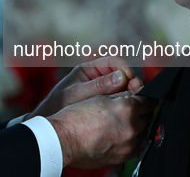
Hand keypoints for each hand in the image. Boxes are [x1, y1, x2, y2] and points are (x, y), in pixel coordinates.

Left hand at [28, 56, 142, 119]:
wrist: (52, 126)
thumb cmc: (59, 106)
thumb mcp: (78, 93)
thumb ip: (98, 86)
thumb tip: (121, 76)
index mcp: (89, 70)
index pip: (113, 62)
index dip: (124, 69)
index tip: (129, 80)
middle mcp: (97, 78)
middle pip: (122, 75)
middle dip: (131, 82)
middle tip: (137, 93)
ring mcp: (102, 91)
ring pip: (123, 88)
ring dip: (130, 94)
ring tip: (134, 102)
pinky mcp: (105, 104)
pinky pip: (120, 100)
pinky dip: (125, 103)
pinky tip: (127, 111)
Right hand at [48, 93, 156, 167]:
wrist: (63, 140)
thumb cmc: (76, 117)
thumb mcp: (99, 97)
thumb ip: (121, 95)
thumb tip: (135, 94)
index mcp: (127, 108)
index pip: (149, 100)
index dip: (144, 96)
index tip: (141, 97)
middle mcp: (132, 127)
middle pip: (147, 117)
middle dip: (139, 112)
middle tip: (126, 109)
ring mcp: (128, 145)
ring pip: (141, 133)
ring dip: (135, 127)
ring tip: (117, 123)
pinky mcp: (122, 157)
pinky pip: (134, 147)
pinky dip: (129, 140)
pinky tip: (116, 135)